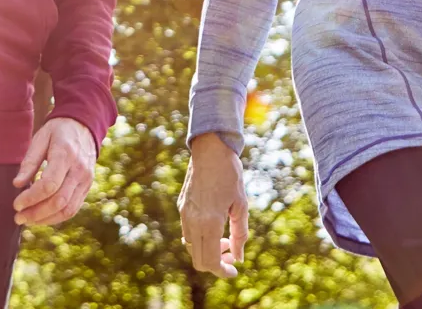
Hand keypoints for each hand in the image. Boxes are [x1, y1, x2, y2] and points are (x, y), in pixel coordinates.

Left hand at [14, 116, 96, 225]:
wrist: (84, 126)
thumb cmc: (57, 132)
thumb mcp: (40, 139)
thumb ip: (29, 162)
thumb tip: (17, 184)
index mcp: (66, 155)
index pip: (49, 185)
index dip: (31, 198)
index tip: (16, 204)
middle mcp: (79, 170)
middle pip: (58, 201)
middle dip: (36, 213)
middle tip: (18, 217)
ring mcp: (86, 180)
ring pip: (67, 209)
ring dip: (45, 219)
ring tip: (28, 220)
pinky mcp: (87, 187)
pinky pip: (73, 209)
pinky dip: (56, 217)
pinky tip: (41, 217)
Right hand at [178, 132, 248, 277]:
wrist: (210, 150)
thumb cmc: (230, 175)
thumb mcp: (241, 205)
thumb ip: (240, 234)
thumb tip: (239, 257)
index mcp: (209, 223)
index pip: (211, 262)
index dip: (223, 271)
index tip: (235, 271)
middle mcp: (193, 223)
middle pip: (199, 260)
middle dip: (216, 264)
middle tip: (232, 255)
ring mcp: (184, 216)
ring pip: (192, 248)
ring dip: (208, 251)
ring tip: (225, 240)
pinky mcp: (181, 208)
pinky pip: (188, 234)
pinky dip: (200, 240)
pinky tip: (214, 228)